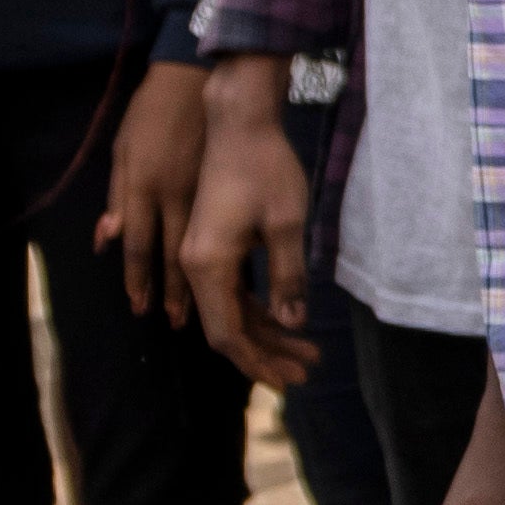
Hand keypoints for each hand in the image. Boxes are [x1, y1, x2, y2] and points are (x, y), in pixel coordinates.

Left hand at [99, 63, 208, 333]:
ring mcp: (205, 197)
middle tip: (174, 323)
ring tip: (199, 310)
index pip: (137, 244)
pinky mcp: (227, 194)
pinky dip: (225, 260)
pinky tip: (228, 277)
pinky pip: (226, 235)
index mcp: (145, 186)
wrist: (206, 84)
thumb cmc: (156, 112)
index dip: (136, 278)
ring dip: (199, 284)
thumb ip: (118, 197)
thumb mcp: (125, 150)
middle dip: (173, 294)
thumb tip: (105, 239)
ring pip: (203, 249)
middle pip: (172, 257)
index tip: (139, 306)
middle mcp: (175, 198)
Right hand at [172, 65, 316, 392]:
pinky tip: (288, 320)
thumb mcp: (287, 224)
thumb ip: (288, 277)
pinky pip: (232, 290)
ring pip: (231, 310)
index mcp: (207, 264)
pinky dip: (259, 308)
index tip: (289, 381)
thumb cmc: (266, 168)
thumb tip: (292, 323)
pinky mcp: (212, 244)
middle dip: (266, 354)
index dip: (257, 362)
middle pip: (227, 328)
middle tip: (307, 372)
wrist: (240, 123)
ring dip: (267, 333)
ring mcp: (201, 255)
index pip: (228, 334)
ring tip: (308, 352)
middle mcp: (196, 265)